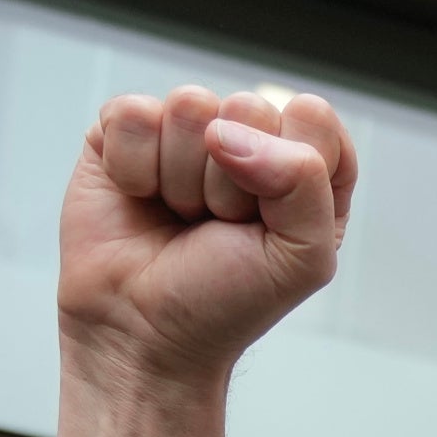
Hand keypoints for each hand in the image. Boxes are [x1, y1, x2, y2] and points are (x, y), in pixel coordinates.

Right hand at [58, 86, 355, 398]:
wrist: (141, 330)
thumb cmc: (225, 300)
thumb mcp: (301, 258)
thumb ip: (304, 183)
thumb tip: (229, 132)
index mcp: (304, 167)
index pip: (311, 115)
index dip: (289, 166)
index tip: (269, 220)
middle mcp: (247, 140)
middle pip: (249, 106)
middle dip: (231, 181)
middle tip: (217, 226)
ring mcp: (185, 132)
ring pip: (189, 106)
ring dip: (181, 178)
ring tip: (180, 217)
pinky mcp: (125, 131)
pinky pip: (132, 114)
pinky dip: (133, 167)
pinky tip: (139, 198)